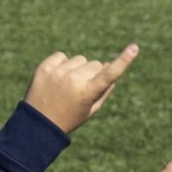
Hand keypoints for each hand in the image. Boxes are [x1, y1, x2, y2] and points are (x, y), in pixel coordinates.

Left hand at [23, 44, 138, 134]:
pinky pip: (61, 56)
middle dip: (93, 74)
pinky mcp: (45, 67)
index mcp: (88, 93)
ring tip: (66, 86)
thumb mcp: (90, 109)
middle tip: (80, 90)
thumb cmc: (69, 118)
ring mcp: (58, 72)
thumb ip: (104, 89)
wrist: (37, 124)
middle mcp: (74, 80)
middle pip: (96, 64)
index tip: (134, 47)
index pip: (110, 74)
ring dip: (77, 69)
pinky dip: (62, 64)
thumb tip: (109, 65)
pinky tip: (56, 78)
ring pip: (79, 59)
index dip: (124, 60)